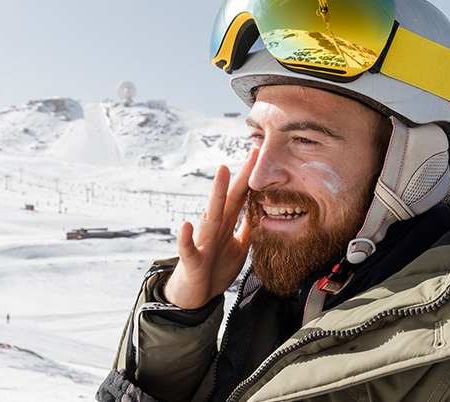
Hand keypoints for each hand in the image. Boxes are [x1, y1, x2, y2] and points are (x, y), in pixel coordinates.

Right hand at [164, 149, 258, 308]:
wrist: (194, 296)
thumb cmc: (215, 268)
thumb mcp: (239, 247)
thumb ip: (248, 228)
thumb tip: (264, 211)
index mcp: (226, 224)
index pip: (241, 197)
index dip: (253, 178)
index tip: (263, 157)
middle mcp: (214, 227)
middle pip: (229, 198)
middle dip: (241, 176)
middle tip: (253, 153)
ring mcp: (202, 241)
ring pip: (210, 214)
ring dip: (216, 193)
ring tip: (222, 172)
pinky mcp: (192, 260)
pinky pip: (187, 248)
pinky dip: (185, 237)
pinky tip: (185, 225)